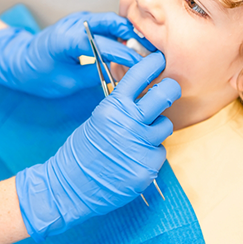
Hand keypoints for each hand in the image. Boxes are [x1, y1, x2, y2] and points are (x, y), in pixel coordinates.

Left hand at [0, 11, 146, 96]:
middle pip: (111, 22)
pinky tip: (133, 46)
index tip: (144, 65)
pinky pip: (105, 24)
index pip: (103, 44)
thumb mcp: (66, 81)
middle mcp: (73, 23)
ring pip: (111, 20)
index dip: (125, 55)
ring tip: (149, 49)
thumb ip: (93, 74)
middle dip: (135, 35)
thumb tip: (121, 75)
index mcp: (65, 39)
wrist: (19, 60)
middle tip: (155, 51)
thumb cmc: (38, 74)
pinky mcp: (81, 22)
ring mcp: (77, 20)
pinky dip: (120, 33)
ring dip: (130, 33)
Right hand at [15, 53, 180, 240]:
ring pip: (166, 125)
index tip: (160, 59)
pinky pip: (160, 152)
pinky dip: (151, 153)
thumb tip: (141, 93)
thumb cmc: (82, 150)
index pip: (139, 75)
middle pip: (165, 95)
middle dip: (170, 89)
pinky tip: (134, 157)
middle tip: (170, 88)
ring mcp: (141, 145)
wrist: (72, 184)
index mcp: (113, 107)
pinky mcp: (148, 167)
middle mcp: (129, 122)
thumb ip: (120, 106)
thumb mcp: (98, 118)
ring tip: (140, 136)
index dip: (153, 64)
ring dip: (157, 127)